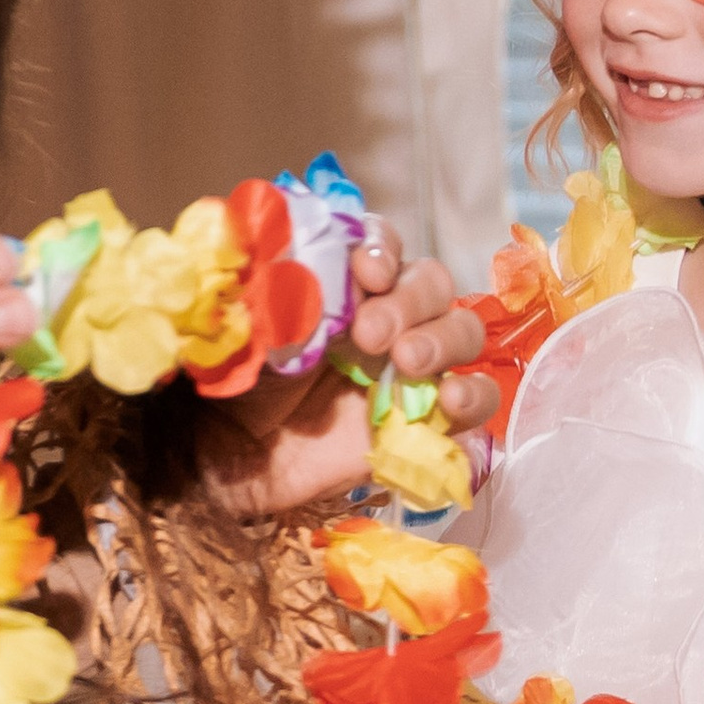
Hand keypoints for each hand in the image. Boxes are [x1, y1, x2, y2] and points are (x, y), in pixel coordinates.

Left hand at [202, 228, 491, 520]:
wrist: (228, 459)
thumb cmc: (233, 382)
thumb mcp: (246, 321)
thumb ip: (277, 280)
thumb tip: (308, 254)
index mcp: (342, 284)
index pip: (383, 245)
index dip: (383, 249)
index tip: (365, 274)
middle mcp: (384, 317)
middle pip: (431, 282)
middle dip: (409, 300)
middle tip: (370, 335)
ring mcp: (409, 369)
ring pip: (461, 330)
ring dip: (444, 337)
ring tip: (409, 362)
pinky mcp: (425, 420)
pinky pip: (475, 399)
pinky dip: (474, 394)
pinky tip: (448, 401)